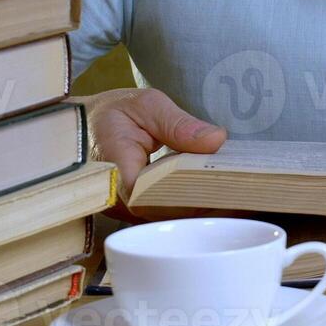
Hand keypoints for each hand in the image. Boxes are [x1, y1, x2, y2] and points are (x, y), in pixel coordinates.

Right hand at [84, 87, 226, 214]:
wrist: (80, 126)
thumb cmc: (111, 113)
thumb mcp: (145, 105)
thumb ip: (179, 124)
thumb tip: (216, 140)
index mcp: (117, 171)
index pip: (157, 197)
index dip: (192, 196)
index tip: (225, 189)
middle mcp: (119, 200)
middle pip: (167, 215)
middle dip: (206, 207)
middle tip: (245, 197)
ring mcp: (126, 210)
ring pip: (168, 220)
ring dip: (202, 210)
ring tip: (240, 198)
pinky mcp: (135, 211)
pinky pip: (165, 215)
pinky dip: (191, 206)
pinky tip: (219, 198)